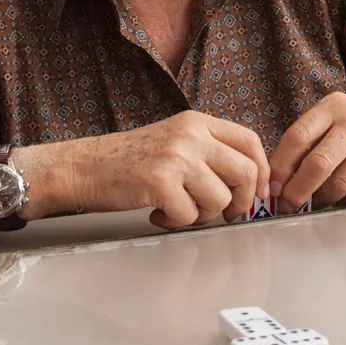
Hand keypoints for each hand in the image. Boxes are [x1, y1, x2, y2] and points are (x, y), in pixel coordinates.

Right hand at [20, 111, 267, 228]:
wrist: (83, 167)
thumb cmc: (128, 161)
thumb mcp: (174, 141)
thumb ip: (208, 153)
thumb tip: (250, 182)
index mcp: (197, 122)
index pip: (250, 141)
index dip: (262, 172)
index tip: (260, 194)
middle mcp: (190, 135)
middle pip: (245, 172)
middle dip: (242, 202)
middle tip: (226, 214)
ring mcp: (175, 156)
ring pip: (220, 199)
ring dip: (203, 215)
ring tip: (178, 210)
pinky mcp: (159, 181)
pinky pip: (190, 215)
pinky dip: (176, 222)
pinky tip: (158, 213)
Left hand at [271, 93, 345, 207]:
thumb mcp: (333, 120)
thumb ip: (307, 143)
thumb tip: (278, 181)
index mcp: (333, 106)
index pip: (298, 137)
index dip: (281, 167)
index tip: (273, 187)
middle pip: (319, 163)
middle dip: (298, 191)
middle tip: (288, 204)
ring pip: (340, 183)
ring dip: (322, 199)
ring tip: (315, 201)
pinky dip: (345, 201)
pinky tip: (340, 196)